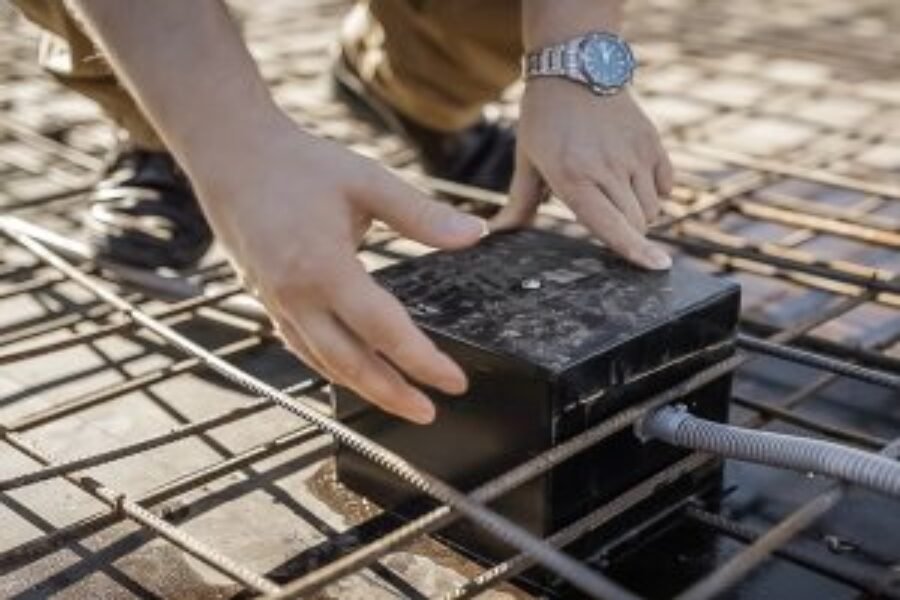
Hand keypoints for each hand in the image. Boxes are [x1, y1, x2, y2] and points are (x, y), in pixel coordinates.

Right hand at [194, 113, 484, 423]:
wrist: (230, 154)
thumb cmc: (297, 163)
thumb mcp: (366, 180)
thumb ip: (421, 214)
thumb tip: (474, 235)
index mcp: (324, 268)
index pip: (384, 331)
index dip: (422, 362)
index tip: (454, 382)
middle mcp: (297, 296)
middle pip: (351, 363)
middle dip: (393, 394)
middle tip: (429, 412)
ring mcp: (277, 302)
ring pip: (323, 362)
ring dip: (363, 388)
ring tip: (399, 402)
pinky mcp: (266, 299)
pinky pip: (301, 346)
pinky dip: (330, 367)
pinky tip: (349, 372)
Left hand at [494, 81, 673, 269]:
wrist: (575, 67)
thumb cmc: (544, 118)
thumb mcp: (527, 159)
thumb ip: (520, 202)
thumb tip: (498, 233)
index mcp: (572, 177)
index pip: (610, 224)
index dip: (634, 250)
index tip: (658, 269)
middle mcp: (607, 168)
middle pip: (635, 224)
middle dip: (627, 235)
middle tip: (607, 218)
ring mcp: (634, 154)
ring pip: (652, 209)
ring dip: (639, 215)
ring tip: (615, 194)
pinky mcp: (652, 142)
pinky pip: (666, 186)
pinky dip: (655, 193)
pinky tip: (633, 179)